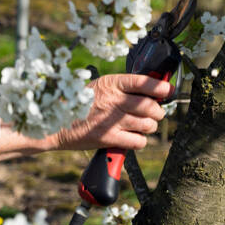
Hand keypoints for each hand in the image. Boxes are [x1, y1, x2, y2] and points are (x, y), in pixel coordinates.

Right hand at [52, 71, 170, 152]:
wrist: (56, 122)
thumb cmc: (80, 103)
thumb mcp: (100, 87)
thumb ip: (123, 88)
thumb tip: (152, 90)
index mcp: (111, 83)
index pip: (143, 82)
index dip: (161, 87)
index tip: (168, 90)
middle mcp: (113, 100)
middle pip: (150, 106)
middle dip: (157, 112)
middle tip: (154, 114)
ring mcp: (110, 120)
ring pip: (148, 124)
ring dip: (149, 127)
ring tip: (141, 126)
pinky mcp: (108, 138)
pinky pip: (138, 141)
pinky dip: (139, 141)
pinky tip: (131, 137)